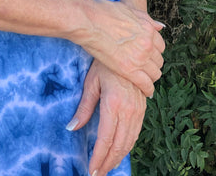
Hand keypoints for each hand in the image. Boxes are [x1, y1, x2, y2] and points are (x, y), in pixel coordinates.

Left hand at [66, 60, 146, 175]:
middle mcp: (128, 111)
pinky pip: (136, 134)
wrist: (129, 51)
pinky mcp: (143, 109)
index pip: (105, 139)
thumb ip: (84, 108)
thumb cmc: (105, 65)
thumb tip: (72, 128)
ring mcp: (138, 111)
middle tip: (97, 174)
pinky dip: (127, 147)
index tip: (91, 170)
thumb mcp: (91, 83)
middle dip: (108, 163)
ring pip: (129, 142)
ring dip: (118, 158)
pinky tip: (119, 152)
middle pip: (119, 146)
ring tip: (106, 167)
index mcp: (113, 105)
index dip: (98, 157)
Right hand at [78, 1, 164, 96]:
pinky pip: (145, 84)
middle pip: (158, 60)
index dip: (154, 51)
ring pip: (154, 73)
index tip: (148, 56)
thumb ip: (145, 19)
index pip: (160, 46)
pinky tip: (146, 92)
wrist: (89, 21)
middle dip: (152, 64)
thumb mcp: (129, 10)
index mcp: (148, 29)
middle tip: (145, 68)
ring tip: (145, 79)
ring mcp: (139, 58)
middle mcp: (147, 44)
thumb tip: (159, 26)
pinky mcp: (128, 70)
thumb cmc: (103, 13)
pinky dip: (147, 89)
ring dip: (151, 77)